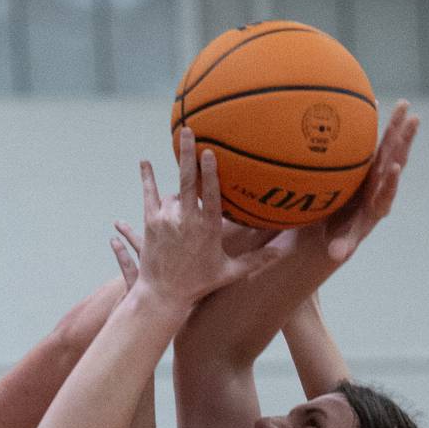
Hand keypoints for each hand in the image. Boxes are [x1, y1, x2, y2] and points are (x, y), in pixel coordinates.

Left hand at [114, 129, 284, 313]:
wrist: (163, 296)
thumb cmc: (198, 285)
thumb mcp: (229, 272)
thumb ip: (257, 259)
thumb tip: (284, 250)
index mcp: (208, 229)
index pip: (210, 195)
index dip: (210, 172)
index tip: (210, 151)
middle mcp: (186, 221)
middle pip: (187, 181)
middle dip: (188, 154)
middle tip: (188, 131)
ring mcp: (167, 220)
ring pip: (173, 194)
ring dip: (178, 194)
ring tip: (181, 201)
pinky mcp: (151, 223)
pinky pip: (149, 195)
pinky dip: (147, 178)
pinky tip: (144, 162)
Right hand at [323, 101, 418, 262]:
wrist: (340, 225)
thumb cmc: (339, 235)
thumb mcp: (338, 242)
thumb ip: (340, 247)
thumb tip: (336, 256)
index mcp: (376, 206)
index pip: (386, 193)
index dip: (391, 182)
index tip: (395, 169)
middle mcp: (381, 186)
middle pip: (394, 162)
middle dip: (403, 142)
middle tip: (414, 121)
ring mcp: (377, 171)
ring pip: (388, 147)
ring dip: (397, 127)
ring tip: (406, 105)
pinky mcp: (369, 162)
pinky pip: (374, 140)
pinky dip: (376, 124)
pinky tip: (377, 101)